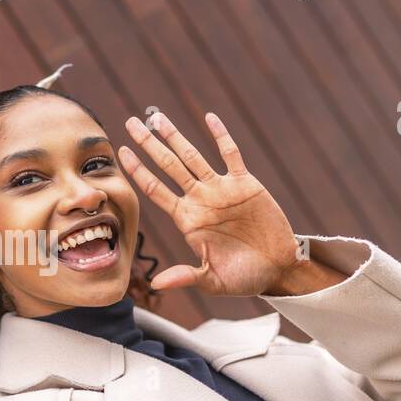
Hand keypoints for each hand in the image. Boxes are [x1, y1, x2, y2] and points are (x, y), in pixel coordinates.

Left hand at [118, 111, 300, 297]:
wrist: (278, 268)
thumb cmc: (243, 277)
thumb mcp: (213, 281)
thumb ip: (186, 277)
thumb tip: (157, 284)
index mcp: (187, 220)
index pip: (156, 190)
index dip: (139, 172)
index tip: (121, 153)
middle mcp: (200, 200)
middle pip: (168, 166)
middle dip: (149, 144)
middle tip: (130, 122)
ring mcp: (221, 189)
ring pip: (193, 156)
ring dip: (176, 136)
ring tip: (157, 116)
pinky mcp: (245, 184)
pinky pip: (231, 155)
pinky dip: (221, 136)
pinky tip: (209, 117)